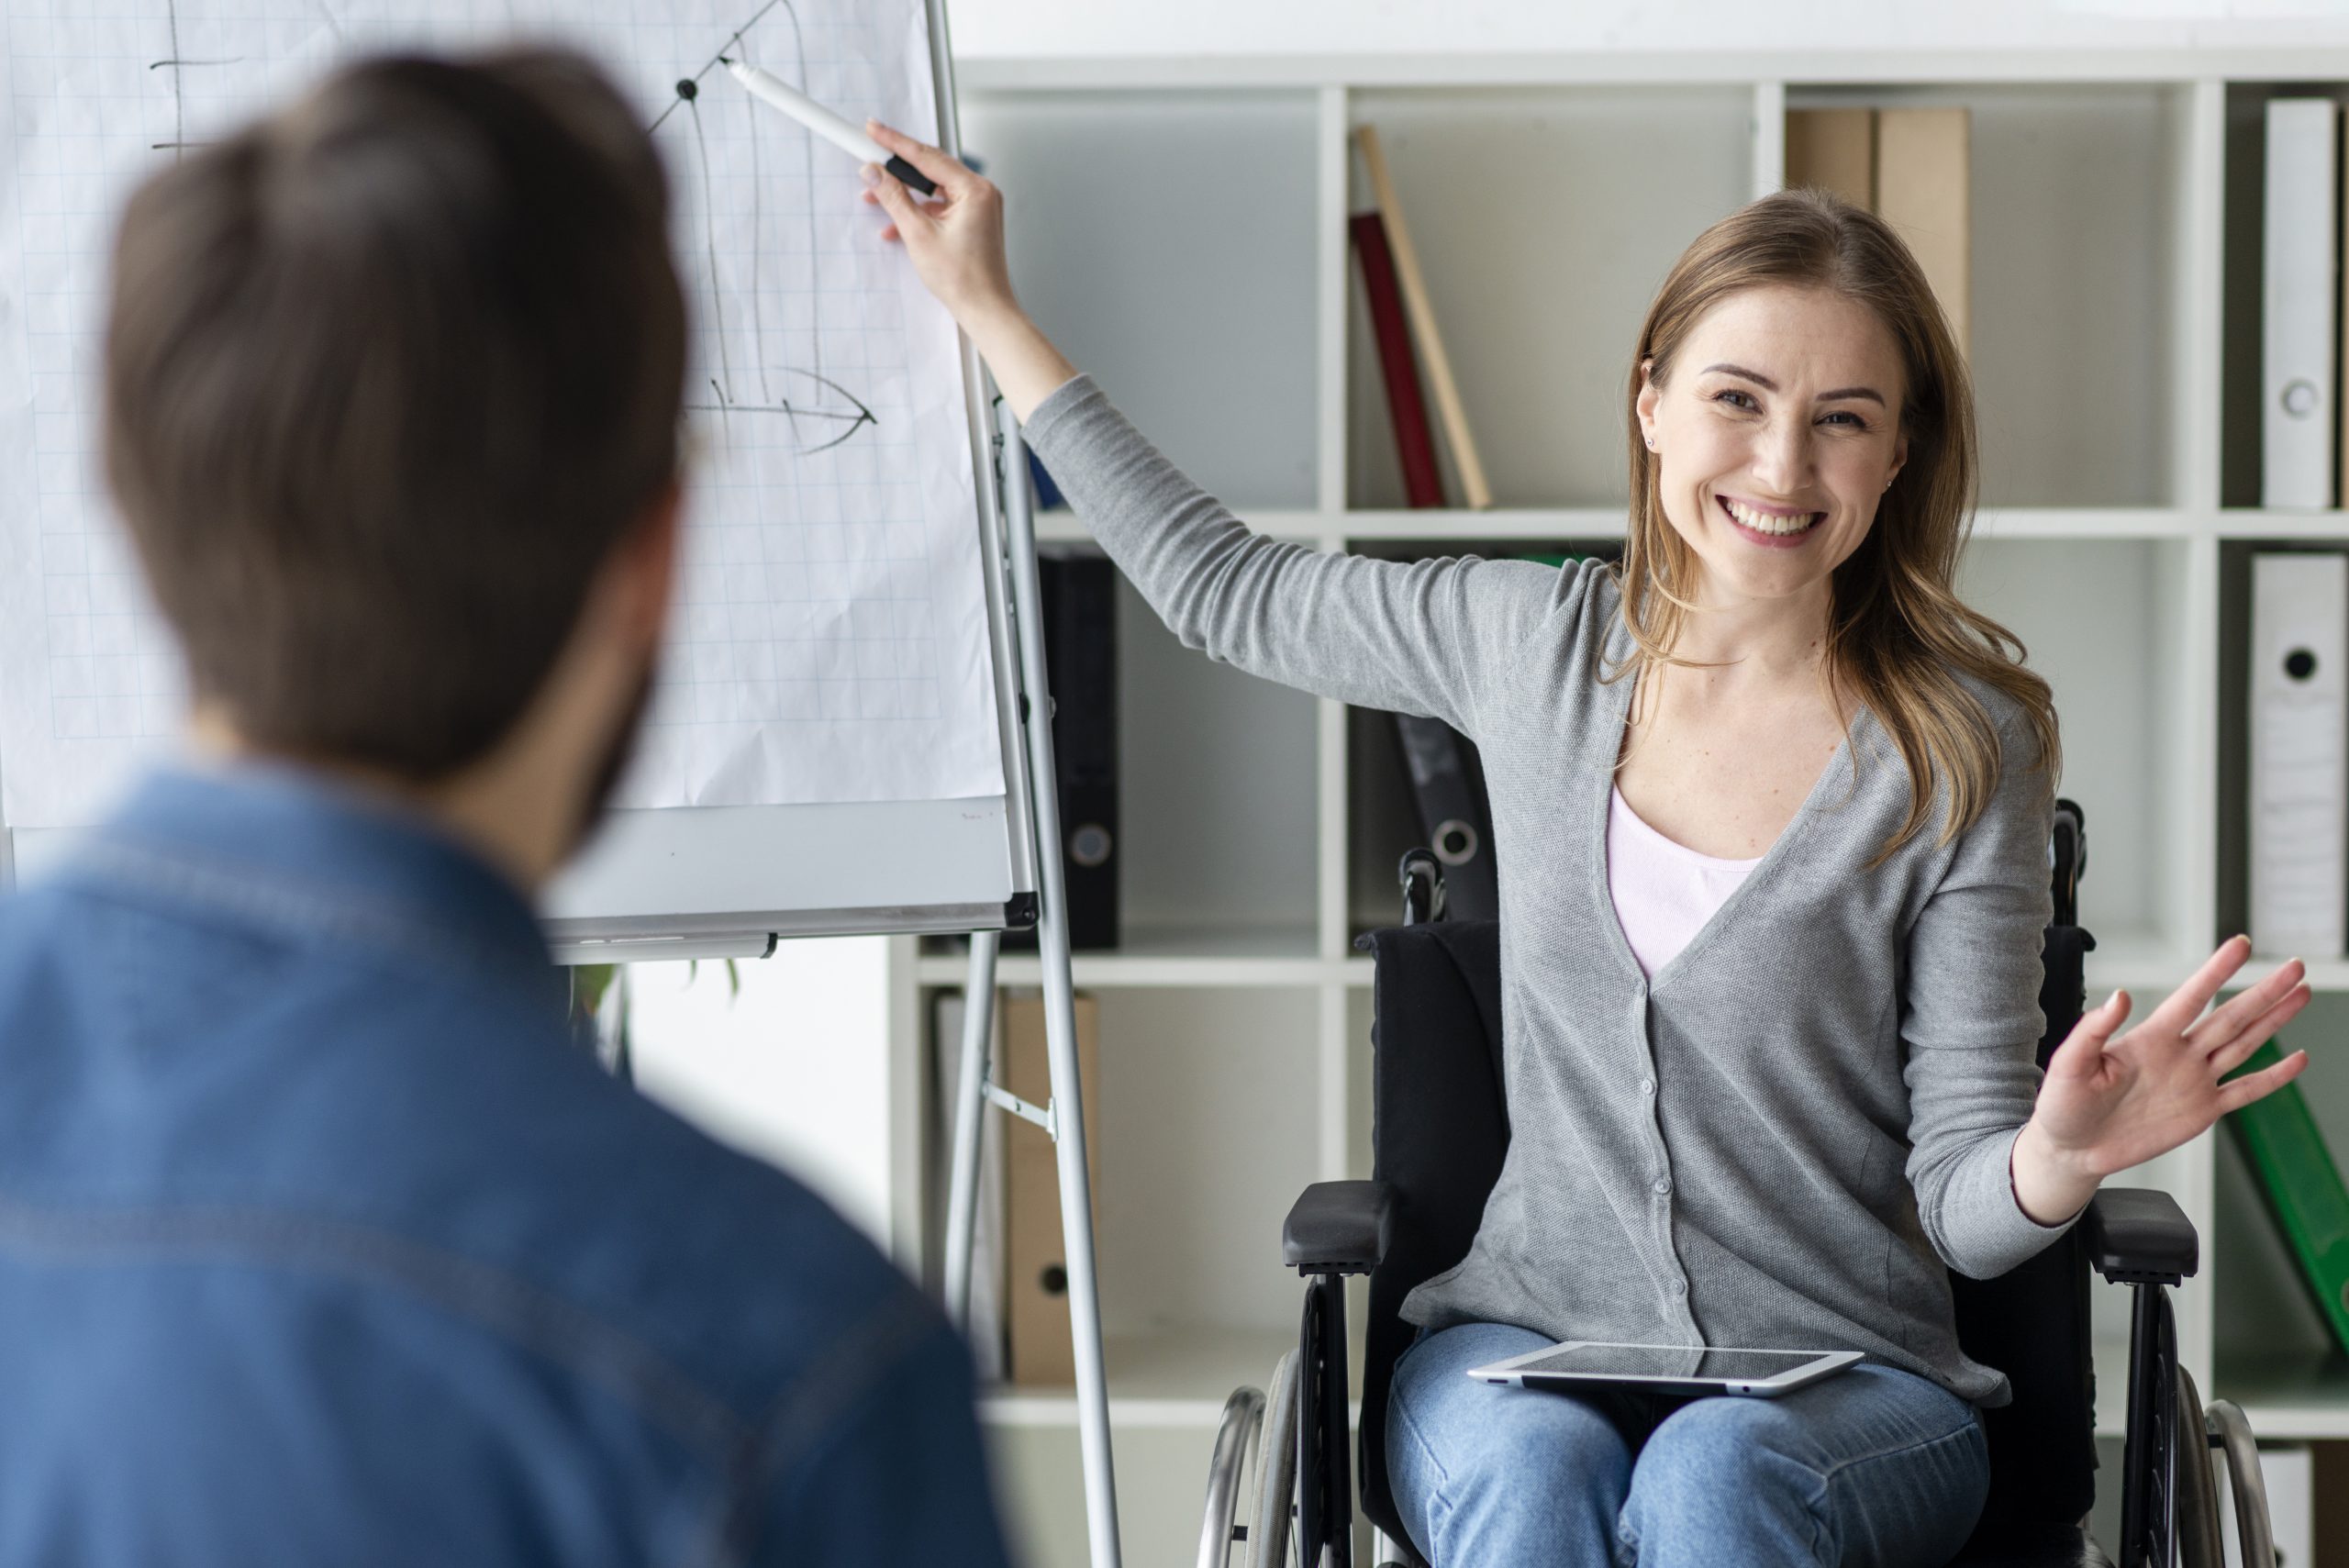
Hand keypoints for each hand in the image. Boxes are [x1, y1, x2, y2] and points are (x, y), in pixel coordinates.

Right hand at [859, 122, 1018, 329]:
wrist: (985, 310)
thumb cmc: (963, 279)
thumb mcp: (918, 234)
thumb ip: (894, 198)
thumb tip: (874, 172)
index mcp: (975, 189)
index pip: (927, 156)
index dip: (895, 142)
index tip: (872, 129)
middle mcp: (981, 192)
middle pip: (930, 168)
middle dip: (896, 168)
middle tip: (869, 156)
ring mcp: (978, 207)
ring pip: (932, 188)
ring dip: (903, 194)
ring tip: (874, 196)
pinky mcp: (972, 220)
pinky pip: (939, 206)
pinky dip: (917, 212)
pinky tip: (894, 224)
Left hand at [2014, 935, 2310, 1219]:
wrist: (2071, 1150)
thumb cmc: (2064, 1105)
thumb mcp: (2069, 1065)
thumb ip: (2092, 1030)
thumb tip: (2118, 994)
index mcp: (2148, 1039)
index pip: (2191, 997)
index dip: (2216, 971)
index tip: (2240, 945)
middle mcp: (2178, 1054)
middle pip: (2230, 1017)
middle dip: (2264, 991)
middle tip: (2295, 967)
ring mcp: (2194, 1081)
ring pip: (2244, 1045)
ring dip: (2274, 1021)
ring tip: (2301, 995)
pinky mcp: (2202, 1111)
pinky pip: (2245, 1091)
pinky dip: (2273, 1078)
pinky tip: (2298, 1060)